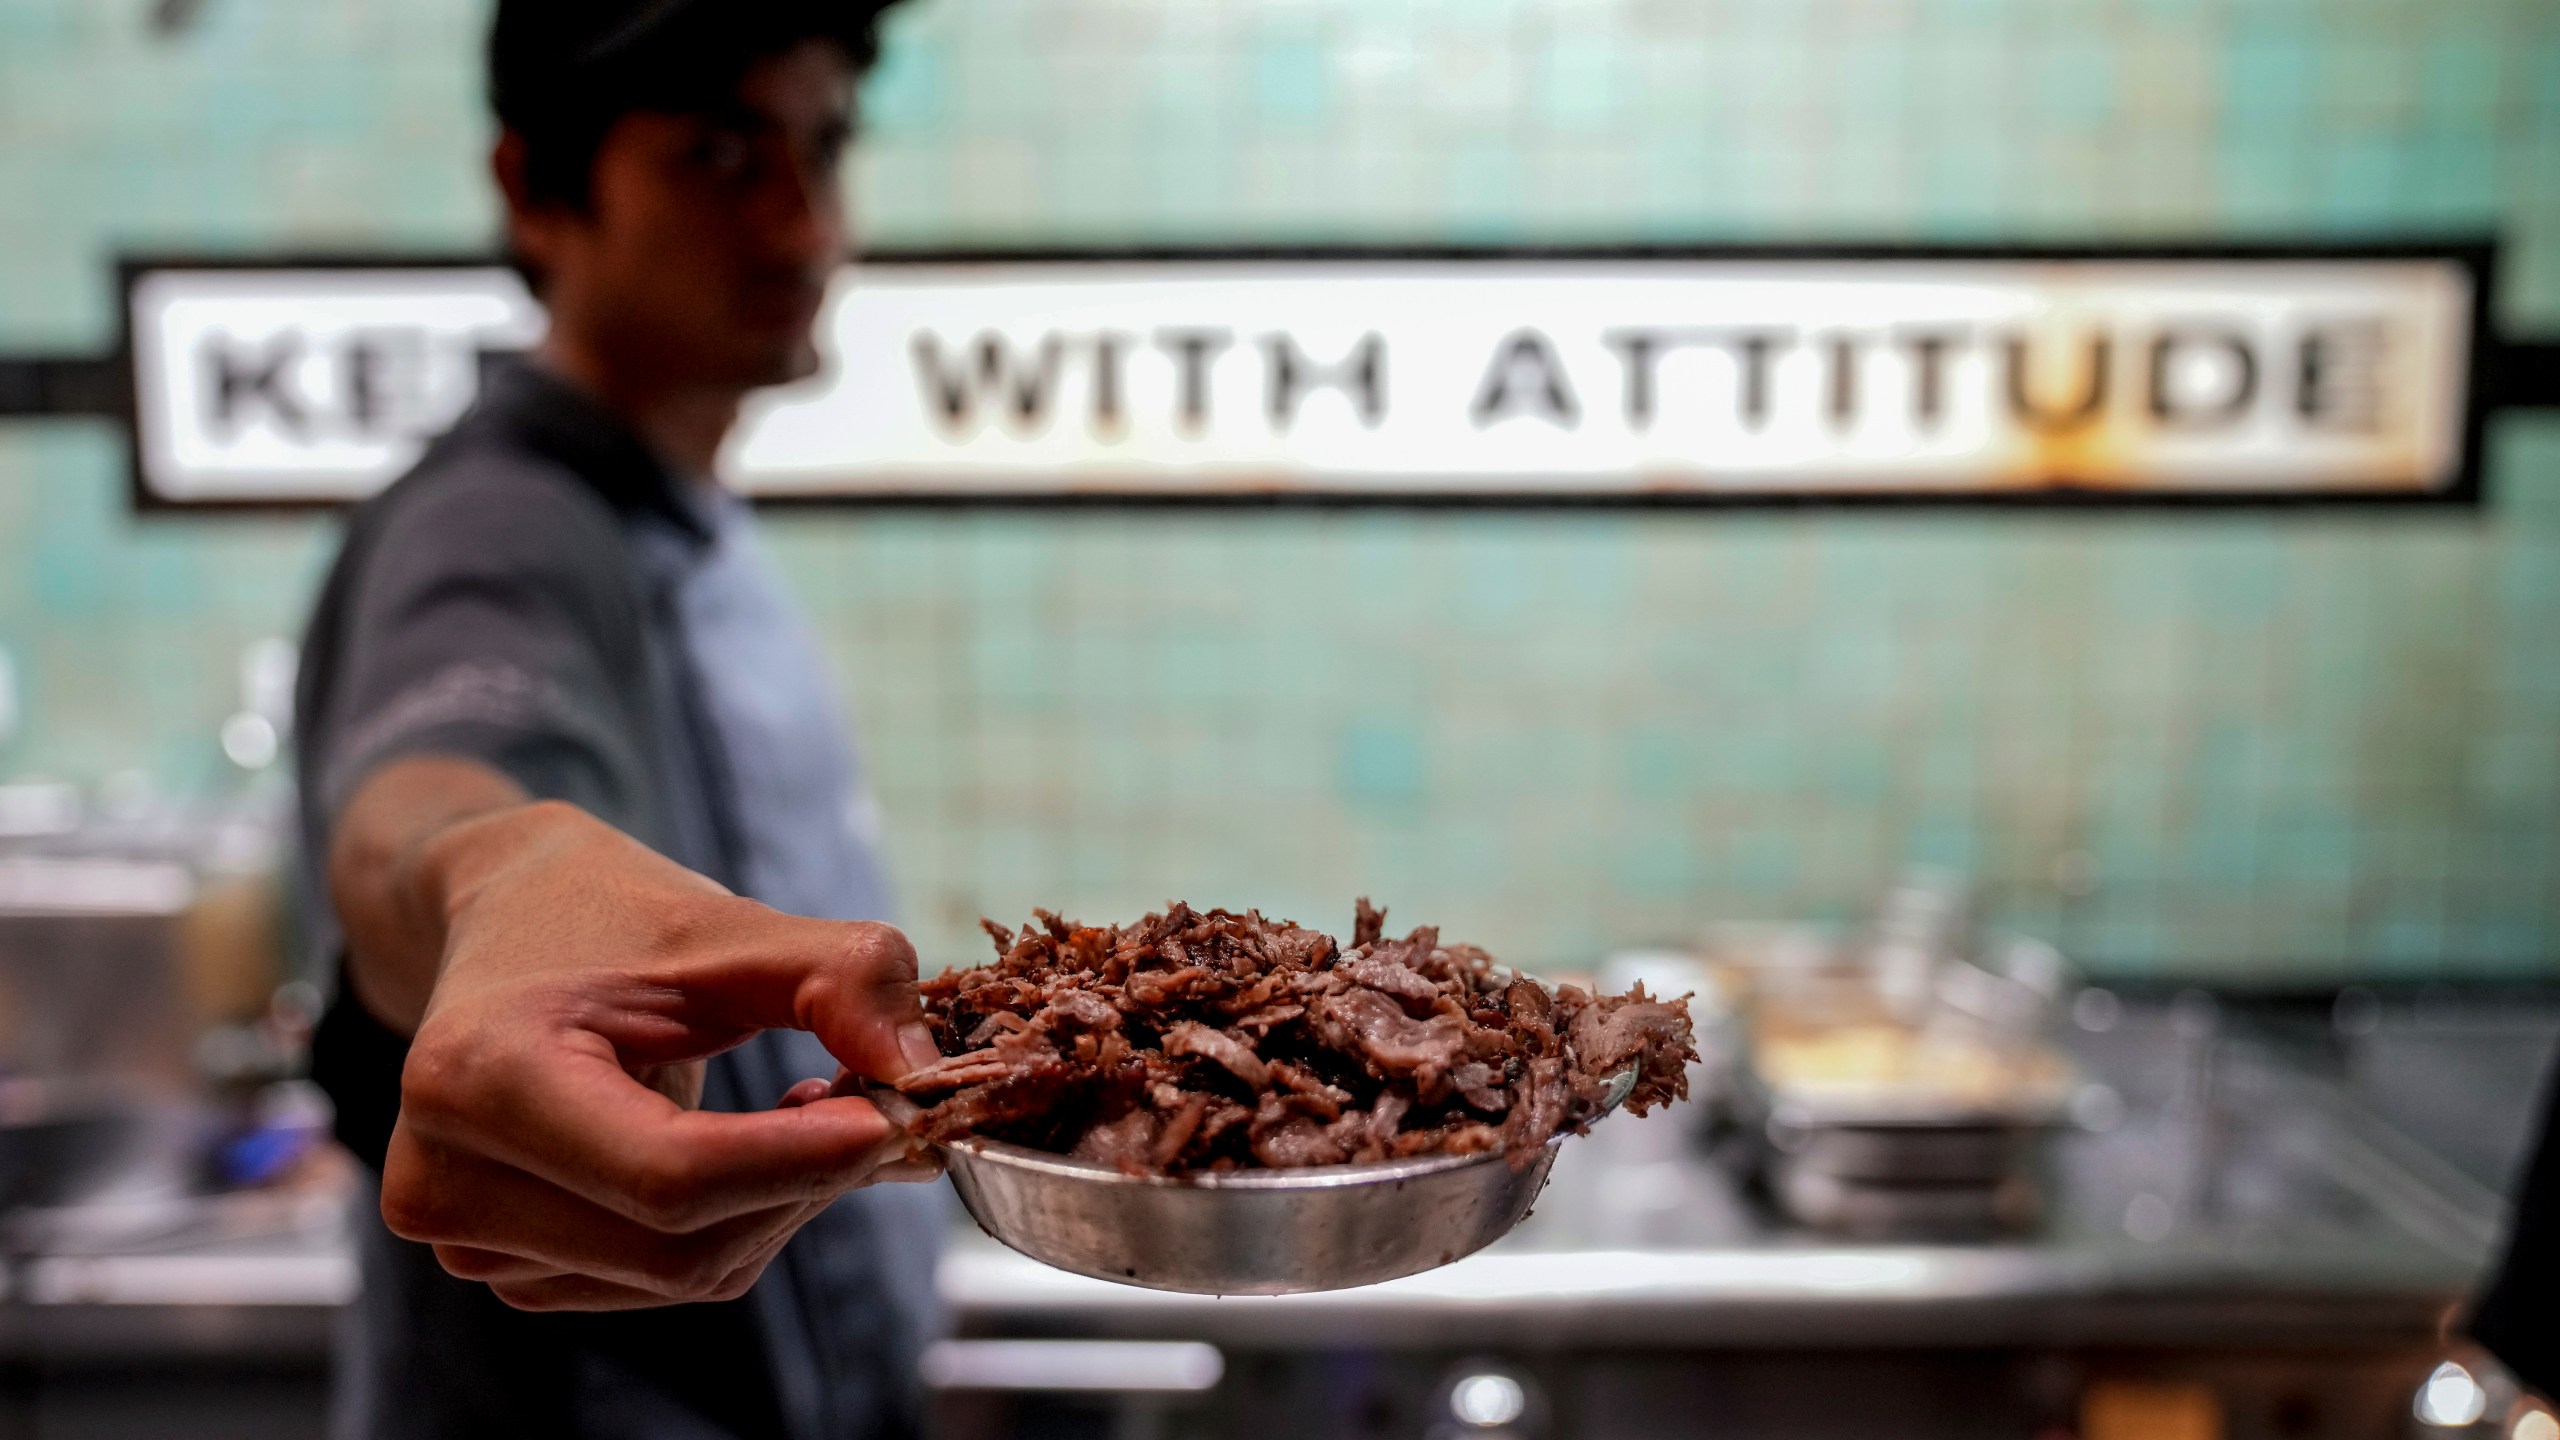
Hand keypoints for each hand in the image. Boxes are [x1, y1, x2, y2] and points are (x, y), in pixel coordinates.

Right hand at [373, 799, 941, 1310]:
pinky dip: (740, 1223)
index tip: (897, 1117)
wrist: (508, 923)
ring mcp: (465, 1239)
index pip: (670, 1176)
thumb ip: (841, 980)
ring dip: (780, 1203)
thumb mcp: (732, 924)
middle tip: (876, 1105)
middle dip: (809, 1181)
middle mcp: (446, 1180)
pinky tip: (751, 1149)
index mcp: (478, 1077)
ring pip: (686, 1274)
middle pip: (685, 1242)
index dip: (802, 1160)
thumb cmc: (617, 919)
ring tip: (805, 1106)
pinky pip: (666, 1281)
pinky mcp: (506, 1268)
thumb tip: (923, 1074)